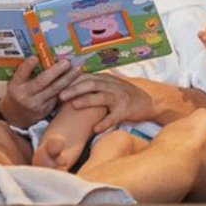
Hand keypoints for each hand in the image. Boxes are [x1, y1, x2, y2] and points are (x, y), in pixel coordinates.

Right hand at [0, 56, 78, 128]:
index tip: (35, 57)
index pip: (21, 74)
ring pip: (54, 90)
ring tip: (77, 69)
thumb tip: (43, 54)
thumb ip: (26, 72)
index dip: (28, 66)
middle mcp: (25, 95)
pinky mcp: (46, 109)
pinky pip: (59, 96)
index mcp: (15, 86)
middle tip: (66, 62)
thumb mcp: (16, 83)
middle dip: (55, 71)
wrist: (17, 115)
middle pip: (42, 82)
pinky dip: (69, 87)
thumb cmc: (19, 91)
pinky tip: (77, 80)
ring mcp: (36, 103)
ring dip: (67, 78)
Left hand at [59, 73, 189, 131]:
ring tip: (74, 105)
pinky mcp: (126, 110)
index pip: (85, 77)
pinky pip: (114, 117)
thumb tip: (69, 87)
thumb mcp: (109, 86)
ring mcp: (120, 97)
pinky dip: (105, 122)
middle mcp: (112, 86)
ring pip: (102, 97)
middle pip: (91, 84)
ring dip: (87, 100)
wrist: (149, 101)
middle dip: (75, 89)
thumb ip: (93, 86)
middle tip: (60, 96)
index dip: (71, 81)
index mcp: (105, 79)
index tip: (56, 86)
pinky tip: (95, 129)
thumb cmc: (124, 95)